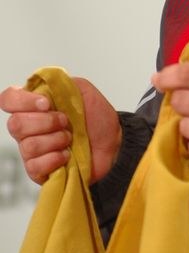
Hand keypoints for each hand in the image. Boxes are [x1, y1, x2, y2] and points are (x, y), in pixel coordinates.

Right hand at [1, 78, 120, 184]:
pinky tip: (67, 155)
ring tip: (70, 139)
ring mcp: (32, 150)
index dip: (23, 101)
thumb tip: (41, 82)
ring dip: (55, 140)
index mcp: (34, 106)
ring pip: (28, 146)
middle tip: (66, 122)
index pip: (9, 99)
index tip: (47, 104)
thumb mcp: (83, 90)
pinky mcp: (39, 170)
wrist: (114, 143)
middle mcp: (28, 128)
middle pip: (15, 125)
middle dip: (46, 122)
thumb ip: (60, 82)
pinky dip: (55, 158)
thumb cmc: (97, 118)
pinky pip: (35, 165)